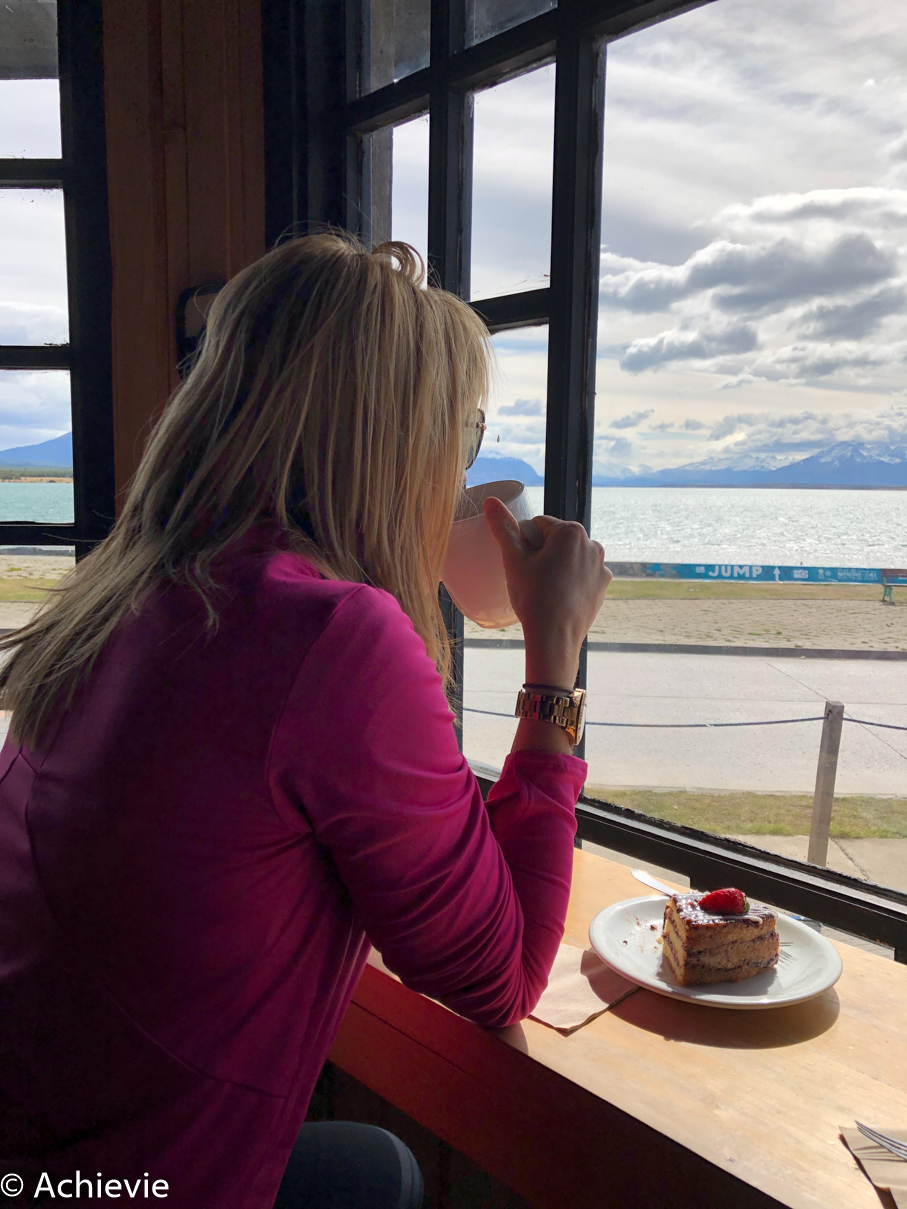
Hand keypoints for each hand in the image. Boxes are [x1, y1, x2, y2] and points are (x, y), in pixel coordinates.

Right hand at [484, 497, 611, 688]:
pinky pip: (582, 575)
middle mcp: (592, 544)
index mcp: (571, 532)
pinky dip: (571, 581)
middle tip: (532, 578)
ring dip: (558, 565)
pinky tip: (559, 597)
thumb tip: (490, 502)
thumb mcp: (513, 560)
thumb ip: (504, 528)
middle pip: (557, 540)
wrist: (554, 638)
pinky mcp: (603, 587)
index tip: (523, 563)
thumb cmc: (533, 597)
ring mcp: (600, 567)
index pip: (539, 525)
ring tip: (545, 589)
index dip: (526, 543)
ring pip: (570, 557)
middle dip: (544, 553)